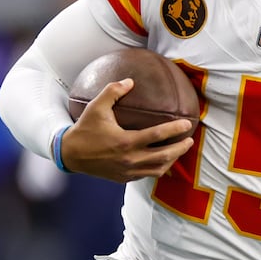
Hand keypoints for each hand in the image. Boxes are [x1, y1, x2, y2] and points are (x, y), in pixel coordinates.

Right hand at [60, 78, 193, 181]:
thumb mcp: (96, 107)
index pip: (157, 136)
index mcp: (126, 142)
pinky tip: (162, 160)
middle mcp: (129, 159)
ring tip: (179, 150)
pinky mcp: (124, 178)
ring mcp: (128, 171)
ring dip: (171, 160)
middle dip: (180, 148)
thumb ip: (113, 91)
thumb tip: (130, 81)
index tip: (187, 124)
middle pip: (164, 156)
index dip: (175, 130)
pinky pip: (147, 175)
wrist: (70, 154)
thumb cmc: (84, 129)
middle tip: (190, 139)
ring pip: (157, 169)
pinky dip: (158, 168)